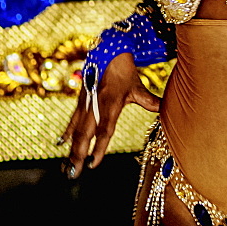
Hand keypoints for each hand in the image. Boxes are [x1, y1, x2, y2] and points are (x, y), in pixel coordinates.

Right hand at [59, 52, 159, 178]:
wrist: (108, 52)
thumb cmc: (125, 71)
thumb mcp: (138, 87)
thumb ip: (149, 101)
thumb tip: (166, 109)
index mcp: (110, 103)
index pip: (104, 130)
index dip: (99, 147)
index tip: (93, 164)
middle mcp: (95, 105)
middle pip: (85, 134)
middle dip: (79, 154)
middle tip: (74, 173)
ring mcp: (85, 104)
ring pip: (75, 131)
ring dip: (71, 149)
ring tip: (67, 167)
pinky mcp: (80, 101)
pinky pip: (71, 120)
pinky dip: (66, 133)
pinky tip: (60, 145)